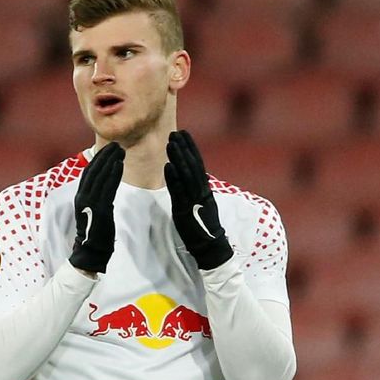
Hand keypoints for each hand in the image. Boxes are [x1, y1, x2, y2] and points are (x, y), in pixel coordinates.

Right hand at [69, 142, 124, 272]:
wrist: (92, 250)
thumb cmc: (96, 232)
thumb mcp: (95, 210)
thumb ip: (98, 196)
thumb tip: (107, 184)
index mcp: (81, 196)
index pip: (89, 172)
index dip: (99, 158)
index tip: (109, 148)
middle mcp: (83, 196)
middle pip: (94, 170)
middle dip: (106, 155)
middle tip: (117, 145)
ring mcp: (90, 202)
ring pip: (100, 176)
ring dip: (111, 161)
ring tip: (121, 150)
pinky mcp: (100, 208)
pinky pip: (107, 187)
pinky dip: (114, 174)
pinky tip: (120, 164)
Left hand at [165, 130, 232, 269]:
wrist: (211, 247)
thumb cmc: (202, 227)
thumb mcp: (198, 204)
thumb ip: (194, 189)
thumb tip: (186, 175)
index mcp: (204, 189)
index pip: (198, 163)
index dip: (190, 148)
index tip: (183, 133)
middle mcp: (201, 192)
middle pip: (193, 166)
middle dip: (184, 148)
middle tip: (174, 132)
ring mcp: (195, 201)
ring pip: (187, 176)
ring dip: (178, 158)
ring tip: (170, 144)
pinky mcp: (186, 212)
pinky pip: (180, 193)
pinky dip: (174, 179)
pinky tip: (168, 167)